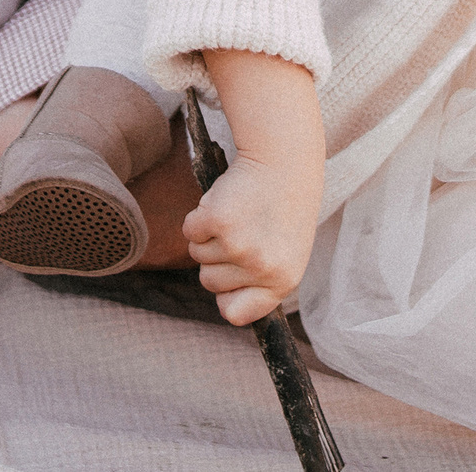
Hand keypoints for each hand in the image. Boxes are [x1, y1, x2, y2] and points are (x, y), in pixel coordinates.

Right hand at [182, 152, 320, 325]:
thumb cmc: (282, 209)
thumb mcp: (286, 254)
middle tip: (244, 230)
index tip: (233, 276)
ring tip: (239, 214)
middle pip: (209, 282)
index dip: (226, 295)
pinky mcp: (218, 220)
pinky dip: (199, 216)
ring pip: (197, 255)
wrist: (285, 162)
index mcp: (283, 281)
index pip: (234, 314)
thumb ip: (260, 282)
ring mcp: (239, 245)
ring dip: (210, 235)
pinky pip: (189, 231)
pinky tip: (225, 201)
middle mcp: (262, 268)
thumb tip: (226, 308)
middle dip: (216, 258)